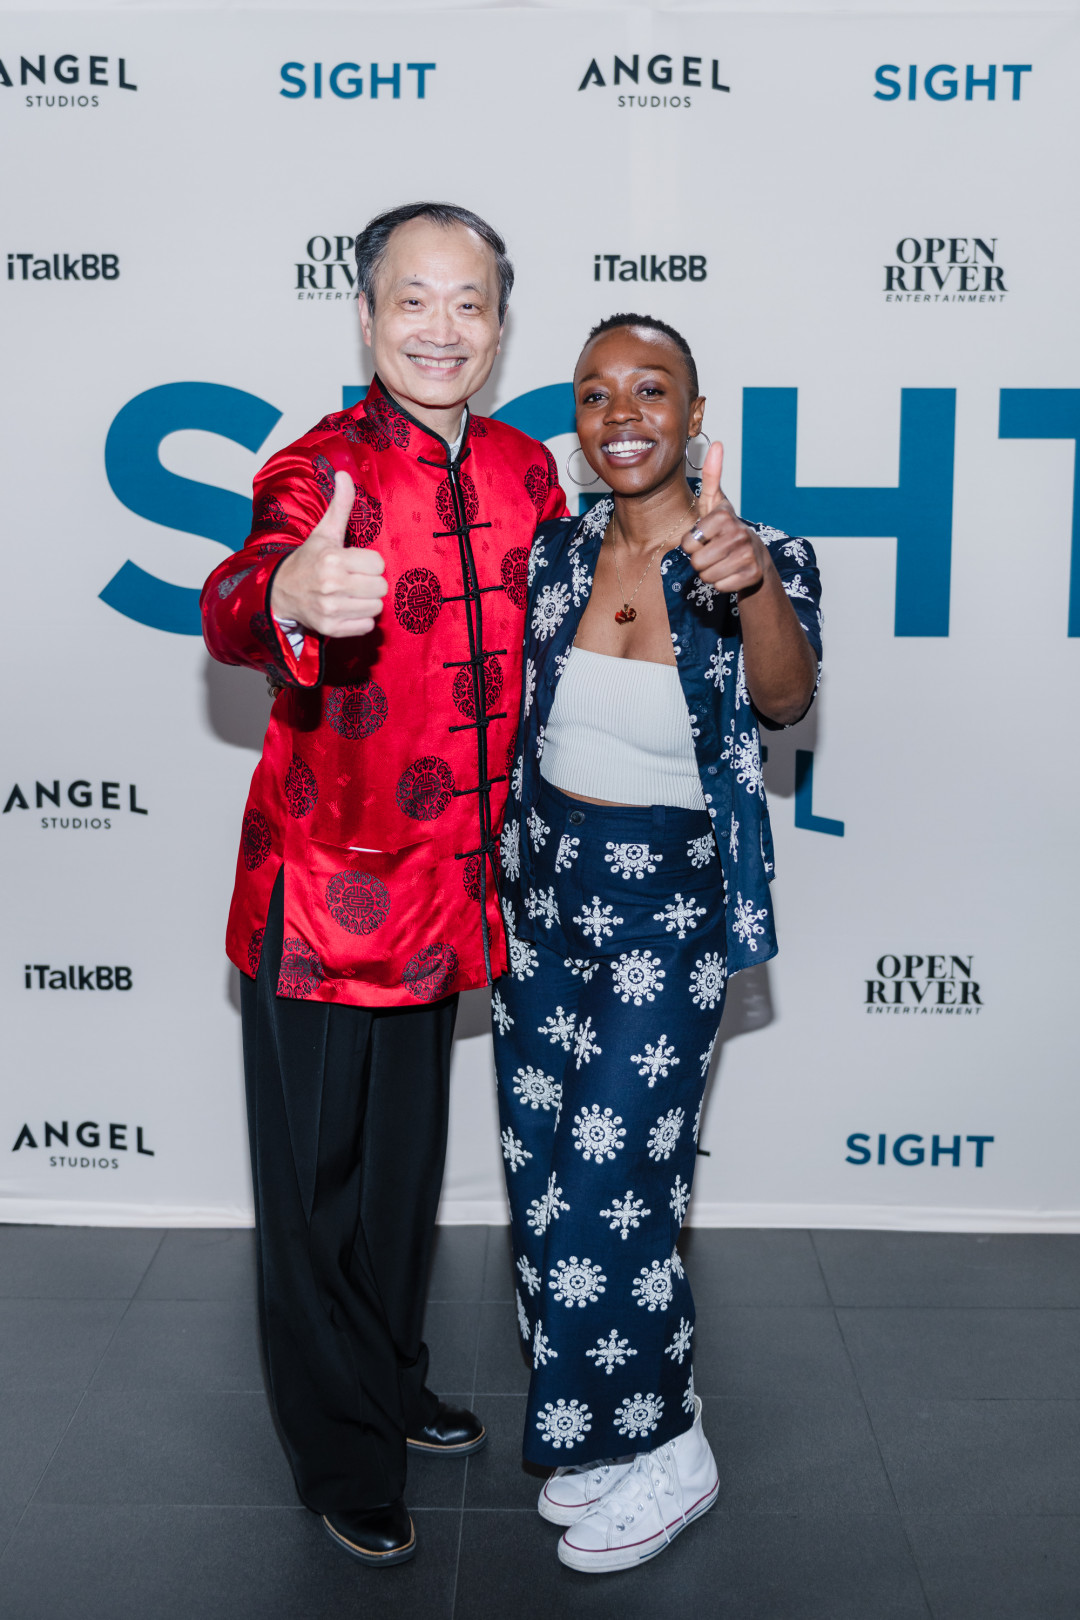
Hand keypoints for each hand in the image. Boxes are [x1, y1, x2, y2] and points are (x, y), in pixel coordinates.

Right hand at [269, 471, 387, 636]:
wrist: (280, 592)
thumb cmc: (308, 560)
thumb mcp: (324, 533)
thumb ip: (339, 506)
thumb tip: (344, 474)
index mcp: (332, 559)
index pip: (378, 564)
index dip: (370, 563)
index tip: (355, 563)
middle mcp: (331, 585)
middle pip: (380, 587)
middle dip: (370, 583)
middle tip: (354, 580)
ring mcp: (331, 609)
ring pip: (376, 607)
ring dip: (367, 602)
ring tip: (350, 594)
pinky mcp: (331, 628)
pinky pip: (366, 626)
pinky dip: (360, 620)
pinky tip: (347, 609)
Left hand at [681, 442, 764, 592]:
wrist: (754, 554)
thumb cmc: (726, 528)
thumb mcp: (715, 502)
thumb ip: (712, 475)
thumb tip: (716, 443)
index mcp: (724, 516)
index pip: (688, 543)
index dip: (692, 544)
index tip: (704, 537)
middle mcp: (739, 533)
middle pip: (697, 562)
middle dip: (700, 561)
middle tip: (713, 552)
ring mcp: (748, 555)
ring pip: (707, 576)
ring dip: (710, 573)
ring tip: (721, 561)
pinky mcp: (753, 574)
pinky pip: (721, 587)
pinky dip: (722, 583)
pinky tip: (731, 572)